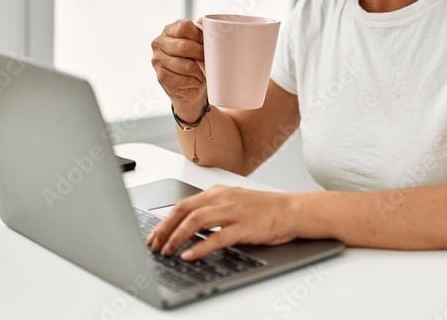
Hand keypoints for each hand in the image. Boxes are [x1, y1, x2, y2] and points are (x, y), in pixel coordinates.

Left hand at [145, 185, 299, 259]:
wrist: (292, 210)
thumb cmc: (264, 209)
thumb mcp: (234, 203)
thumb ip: (212, 210)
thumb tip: (188, 226)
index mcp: (219, 192)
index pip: (183, 204)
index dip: (165, 220)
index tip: (154, 235)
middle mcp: (223, 198)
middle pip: (184, 210)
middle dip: (164, 229)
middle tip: (154, 245)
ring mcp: (234, 211)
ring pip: (195, 221)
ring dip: (177, 237)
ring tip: (167, 251)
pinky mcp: (244, 227)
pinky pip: (217, 237)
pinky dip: (199, 247)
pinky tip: (189, 256)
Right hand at [151, 19, 206, 106]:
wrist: (188, 84)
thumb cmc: (196, 59)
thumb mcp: (199, 42)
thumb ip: (203, 31)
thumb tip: (212, 25)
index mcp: (170, 30)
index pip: (184, 27)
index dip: (199, 36)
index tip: (206, 44)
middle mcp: (160, 43)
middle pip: (184, 46)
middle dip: (201, 55)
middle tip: (209, 61)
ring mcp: (158, 60)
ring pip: (186, 66)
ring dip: (200, 71)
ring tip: (204, 73)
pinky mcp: (161, 77)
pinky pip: (183, 80)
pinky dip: (194, 82)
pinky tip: (196, 81)